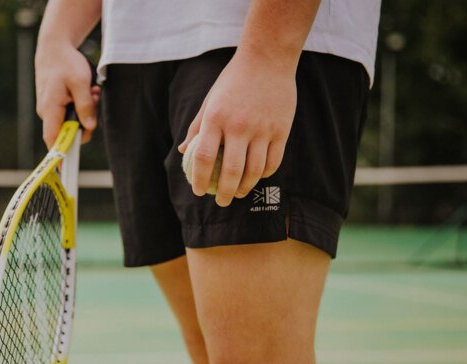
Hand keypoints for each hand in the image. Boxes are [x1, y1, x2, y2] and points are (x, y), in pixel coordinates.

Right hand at [35, 44, 99, 145]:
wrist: (53, 48)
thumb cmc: (65, 63)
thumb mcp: (80, 82)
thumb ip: (86, 106)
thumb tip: (89, 128)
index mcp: (50, 108)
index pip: (53, 139)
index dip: (59, 155)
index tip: (65, 168)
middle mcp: (47, 112)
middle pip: (67, 132)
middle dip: (84, 123)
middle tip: (94, 102)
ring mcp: (50, 109)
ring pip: (71, 121)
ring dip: (85, 112)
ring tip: (91, 92)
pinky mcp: (54, 105)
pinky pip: (69, 113)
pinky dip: (80, 105)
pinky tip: (86, 91)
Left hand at [178, 52, 296, 206]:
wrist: (267, 59)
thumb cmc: (233, 81)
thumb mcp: (210, 100)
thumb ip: (198, 127)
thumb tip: (184, 152)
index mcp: (216, 118)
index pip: (205, 158)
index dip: (199, 179)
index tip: (197, 190)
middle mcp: (239, 125)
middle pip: (232, 171)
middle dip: (224, 193)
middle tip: (220, 201)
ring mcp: (262, 128)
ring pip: (254, 170)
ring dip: (245, 188)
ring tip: (238, 194)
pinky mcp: (281, 129)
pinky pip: (273, 161)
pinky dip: (264, 174)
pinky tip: (257, 178)